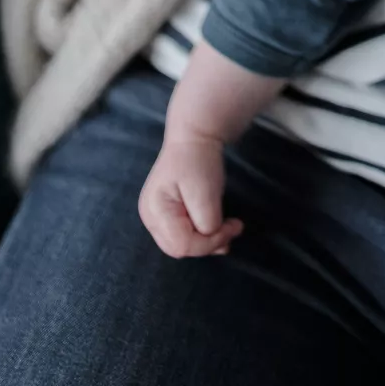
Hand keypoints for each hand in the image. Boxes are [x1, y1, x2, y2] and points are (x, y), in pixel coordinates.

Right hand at [138, 134, 242, 258]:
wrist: (194, 137)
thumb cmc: (199, 160)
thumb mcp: (206, 191)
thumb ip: (208, 221)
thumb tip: (216, 242)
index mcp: (155, 211)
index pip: (182, 245)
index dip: (210, 243)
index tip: (234, 227)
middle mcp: (150, 218)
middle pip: (179, 249)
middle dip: (208, 244)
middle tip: (232, 229)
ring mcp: (156, 218)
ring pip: (182, 245)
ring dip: (207, 241)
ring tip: (228, 229)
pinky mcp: (167, 216)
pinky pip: (184, 235)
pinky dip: (202, 235)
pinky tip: (217, 228)